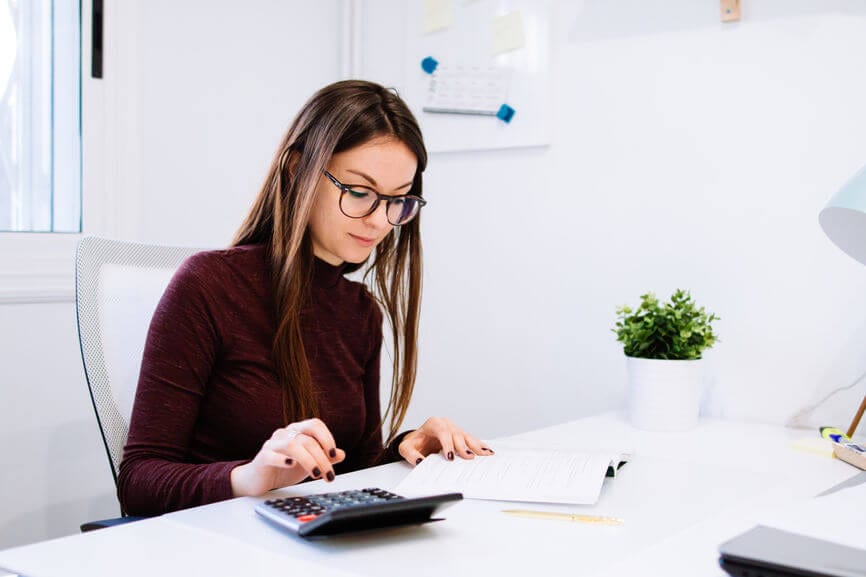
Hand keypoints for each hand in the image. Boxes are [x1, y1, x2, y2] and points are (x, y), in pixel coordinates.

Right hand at [230, 418, 345, 496]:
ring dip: (308, 460)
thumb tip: (342, 454)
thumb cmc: (284, 468)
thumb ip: (324, 457)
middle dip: (322, 458)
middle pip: (307, 439)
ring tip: (316, 474)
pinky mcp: (263, 457)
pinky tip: (291, 465)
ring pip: (293, 445)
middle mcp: (285, 434)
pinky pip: (272, 454)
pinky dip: (283, 459)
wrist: (259, 480)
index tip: (333, 454)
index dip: (326, 437)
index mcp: (298, 431)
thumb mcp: (309, 463)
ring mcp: (273, 444)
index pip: (315, 424)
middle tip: (329, 475)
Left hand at [397, 416, 493, 465]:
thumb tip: (419, 461)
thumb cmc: (414, 443)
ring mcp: (454, 428)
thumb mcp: (406, 448)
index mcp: (433, 424)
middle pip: (456, 434)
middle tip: (468, 457)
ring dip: (475, 445)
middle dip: (463, 446)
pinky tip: (486, 450)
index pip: (442, 432)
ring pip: (466, 436)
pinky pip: (470, 439)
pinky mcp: (459, 434)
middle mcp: (445, 424)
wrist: (418, 440)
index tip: (450, 456)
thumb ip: (410, 454)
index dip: (447, 444)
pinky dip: (478, 445)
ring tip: (485, 453)